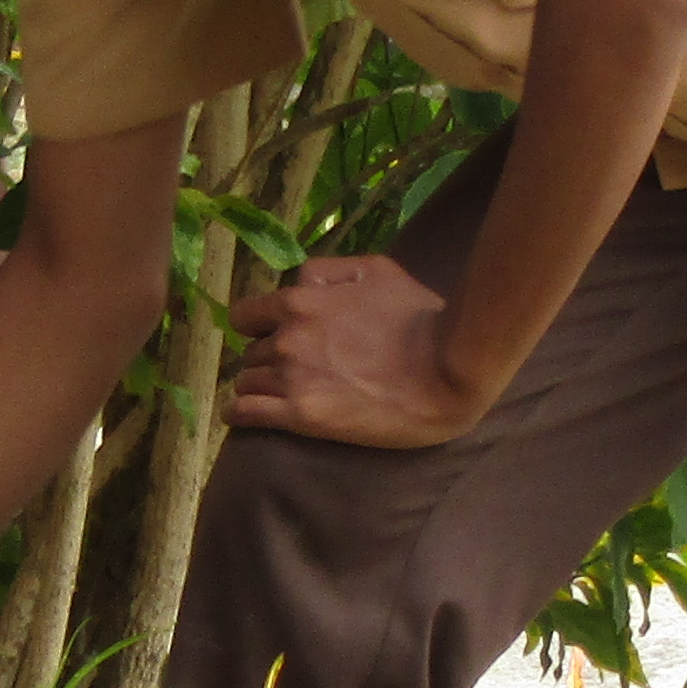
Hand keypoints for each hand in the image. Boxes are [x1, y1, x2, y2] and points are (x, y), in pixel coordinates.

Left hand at [222, 252, 481, 446]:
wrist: (446, 372)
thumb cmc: (420, 317)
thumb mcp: (376, 270)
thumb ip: (329, 271)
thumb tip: (300, 279)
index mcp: (300, 301)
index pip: (246, 315)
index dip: (258, 326)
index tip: (272, 336)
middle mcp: (287, 340)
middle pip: (250, 352)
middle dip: (267, 358)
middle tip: (293, 369)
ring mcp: (292, 379)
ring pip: (245, 383)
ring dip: (258, 386)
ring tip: (276, 395)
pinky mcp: (302, 416)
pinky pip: (245, 414)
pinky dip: (240, 414)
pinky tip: (246, 415)